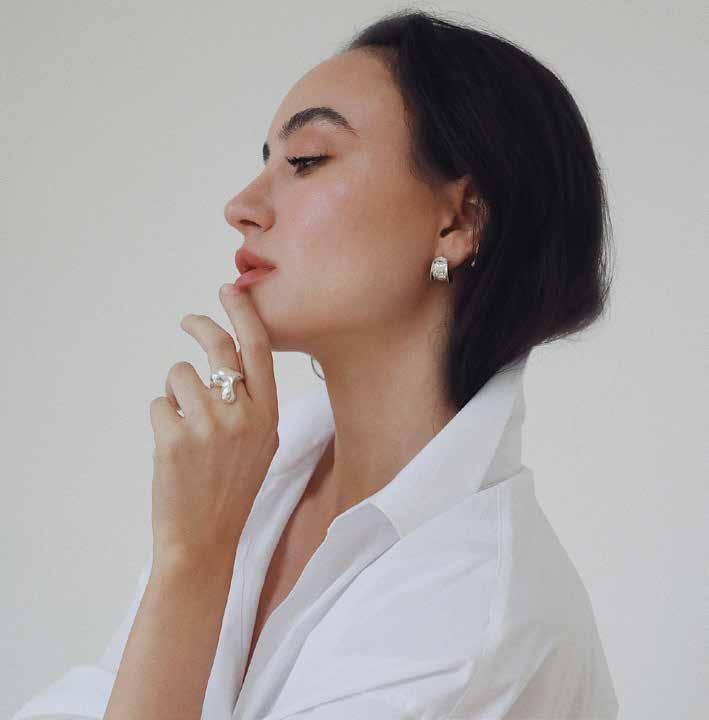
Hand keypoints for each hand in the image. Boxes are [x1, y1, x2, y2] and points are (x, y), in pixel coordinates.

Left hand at [149, 284, 278, 570]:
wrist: (206, 539)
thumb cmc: (233, 490)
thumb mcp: (262, 445)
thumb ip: (254, 404)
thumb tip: (232, 365)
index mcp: (268, 414)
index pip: (258, 348)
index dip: (242, 313)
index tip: (229, 291)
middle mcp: (244, 414)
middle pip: (219, 347)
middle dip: (201, 325)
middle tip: (189, 321)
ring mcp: (210, 425)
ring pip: (180, 375)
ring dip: (176, 393)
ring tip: (184, 427)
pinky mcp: (176, 437)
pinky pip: (159, 403)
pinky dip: (162, 418)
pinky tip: (172, 447)